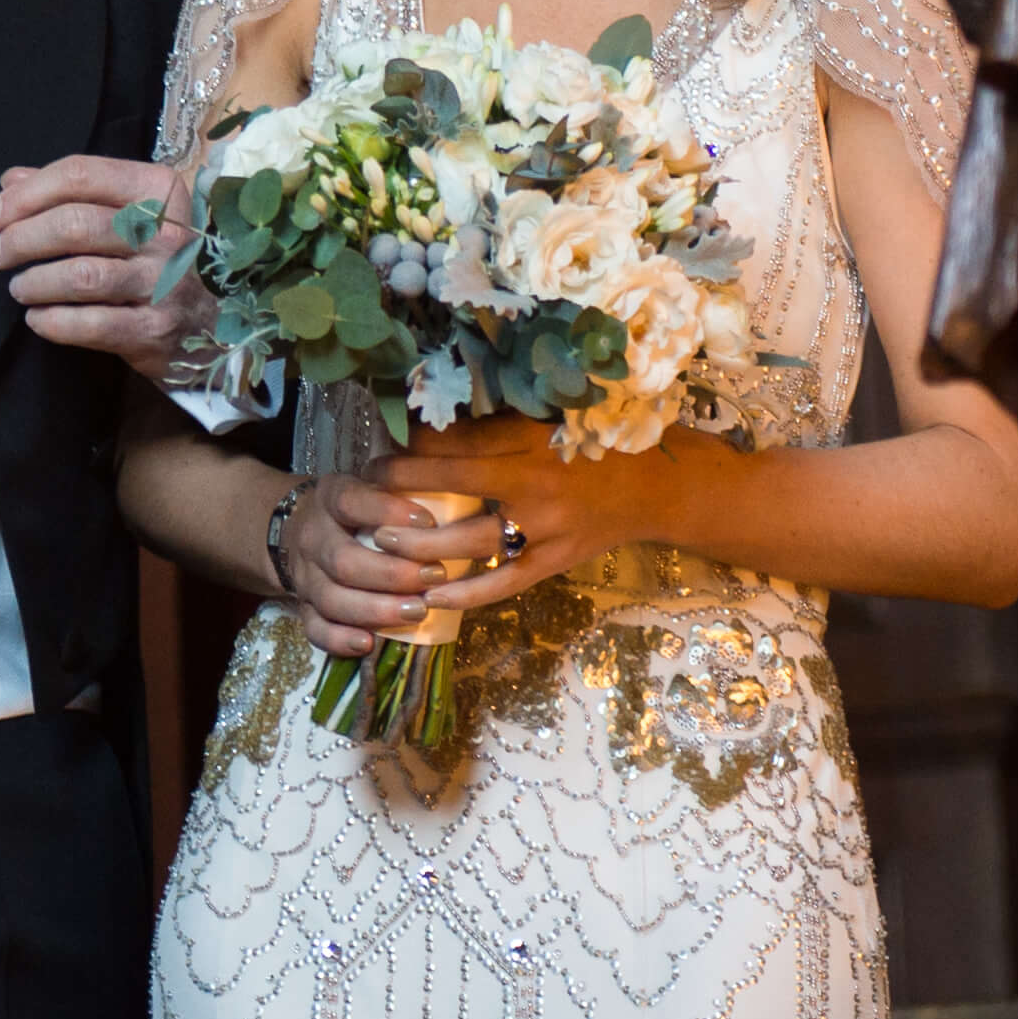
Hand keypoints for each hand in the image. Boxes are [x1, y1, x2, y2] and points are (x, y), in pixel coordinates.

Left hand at [0, 153, 203, 371]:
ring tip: (18, 287)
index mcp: (157, 191)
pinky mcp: (154, 329)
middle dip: (21, 238)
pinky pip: (90, 324)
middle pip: (74, 224)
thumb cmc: (157, 259)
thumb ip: (72, 192)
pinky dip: (52, 322)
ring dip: (34, 282)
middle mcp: (165, 233)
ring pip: (80, 275)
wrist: (213, 322)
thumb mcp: (127, 212)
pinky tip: (38, 319)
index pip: (80, 175)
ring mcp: (163, 282)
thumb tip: (11, 181)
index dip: (26, 194)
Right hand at [275, 471, 502, 659]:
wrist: (299, 526)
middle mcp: (313, 537)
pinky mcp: (303, 605)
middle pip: (344, 561)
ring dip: (375, 609)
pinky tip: (368, 643)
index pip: (353, 502)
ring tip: (417, 612)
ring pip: (331, 599)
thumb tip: (464, 475)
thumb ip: (406, 482)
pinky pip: (314, 628)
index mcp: (332, 498)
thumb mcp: (372, 482)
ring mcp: (305, 575)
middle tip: (435, 577)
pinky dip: (339, 639)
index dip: (387, 512)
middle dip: (392, 575)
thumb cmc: (357, 507)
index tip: (428, 522)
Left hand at [390, 415, 675, 614]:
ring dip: (420, 548)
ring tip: (379, 547)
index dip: (407, 452)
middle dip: (399, 496)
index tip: (375, 456)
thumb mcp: (544, 420)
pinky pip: (503, 583)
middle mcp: (532, 484)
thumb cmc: (592, 443)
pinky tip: (430, 598)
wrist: (655, 485)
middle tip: (362, 499)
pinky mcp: (554, 561)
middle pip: (450, 490)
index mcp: (527, 440)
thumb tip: (425, 422)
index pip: (452, 445)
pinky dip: (466, 594)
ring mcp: (544, 528)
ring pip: (469, 542)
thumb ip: (490, 424)